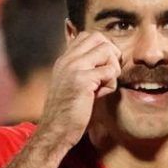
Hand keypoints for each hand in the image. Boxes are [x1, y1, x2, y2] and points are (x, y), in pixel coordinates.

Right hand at [36, 32, 125, 148]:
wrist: (55, 132)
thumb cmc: (68, 114)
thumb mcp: (73, 86)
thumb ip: (84, 70)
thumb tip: (108, 58)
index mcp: (64, 60)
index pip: (87, 36)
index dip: (102, 48)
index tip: (103, 68)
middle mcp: (67, 60)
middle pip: (99, 37)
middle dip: (111, 53)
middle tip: (109, 73)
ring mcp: (74, 68)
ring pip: (107, 50)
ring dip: (112, 69)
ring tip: (103, 86)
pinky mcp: (82, 80)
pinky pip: (110, 72)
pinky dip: (111, 85)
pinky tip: (99, 96)